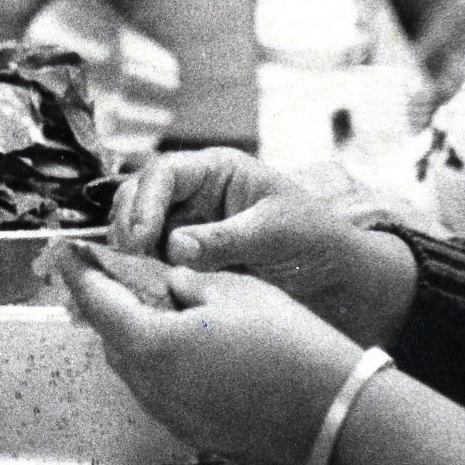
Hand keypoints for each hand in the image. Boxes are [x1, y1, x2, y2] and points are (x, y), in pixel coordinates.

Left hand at [56, 253, 365, 464]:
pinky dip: (166, 367)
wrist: (335, 412)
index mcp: (152, 345)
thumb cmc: (290, 343)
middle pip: (113, 339)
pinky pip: (163, 392)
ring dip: (140, 338)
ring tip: (167, 311)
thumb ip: (185, 281)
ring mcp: (171, 416)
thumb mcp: (234, 289)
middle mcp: (151, 388)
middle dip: (113, 307)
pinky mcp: (194, 433)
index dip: (81, 272)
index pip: (98, 302)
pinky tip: (196, 349)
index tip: (67, 253)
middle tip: (123, 277)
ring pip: (136, 369)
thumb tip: (164, 281)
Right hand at [111, 149, 417, 343]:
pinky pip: (153, 264)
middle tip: (128, 260)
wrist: (337, 281)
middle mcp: (195, 196)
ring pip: (138, 233)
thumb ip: (226, 239)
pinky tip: (142, 292)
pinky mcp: (185, 263)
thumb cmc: (316, 240)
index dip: (144, 201)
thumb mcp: (277, 232)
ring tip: (135, 279)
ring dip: (131, 254)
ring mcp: (186, 229)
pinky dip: (141, 275)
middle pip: (138, 199)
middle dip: (127, 225)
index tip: (140, 238)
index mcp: (217, 171)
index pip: (164, 174)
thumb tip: (175, 246)